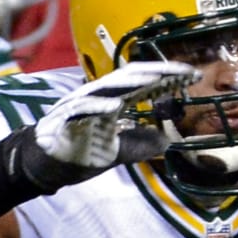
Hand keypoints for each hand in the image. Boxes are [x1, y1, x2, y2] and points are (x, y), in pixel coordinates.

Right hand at [24, 62, 199, 187]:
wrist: (43, 166)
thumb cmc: (77, 152)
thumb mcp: (117, 150)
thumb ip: (139, 143)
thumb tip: (166, 141)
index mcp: (111, 100)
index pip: (143, 83)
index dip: (168, 78)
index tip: (193, 76)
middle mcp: (98, 96)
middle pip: (130, 77)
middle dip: (158, 72)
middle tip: (185, 71)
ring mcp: (80, 105)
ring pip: (108, 87)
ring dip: (133, 82)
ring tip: (157, 78)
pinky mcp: (65, 121)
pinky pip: (81, 110)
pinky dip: (97, 107)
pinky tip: (114, 107)